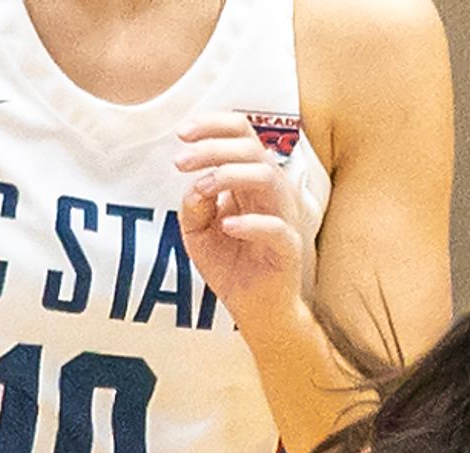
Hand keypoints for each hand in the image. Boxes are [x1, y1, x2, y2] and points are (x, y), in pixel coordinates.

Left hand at [178, 111, 312, 334]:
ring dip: (228, 175)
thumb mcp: (197, 231)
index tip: (182, 133)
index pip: (242, 135)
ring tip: (202, 189)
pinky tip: (227, 227)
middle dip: (212, 148)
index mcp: (251, 182)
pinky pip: (275, 227)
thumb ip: (193, 204)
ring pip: (266, 177)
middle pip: (250, 148)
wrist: (254, 310)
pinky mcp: (289, 248)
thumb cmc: (230, 266)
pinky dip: (250, 223)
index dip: (213, 125)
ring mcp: (284, 218)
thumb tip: (195, 184)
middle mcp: (271, 193)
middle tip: (181, 162)